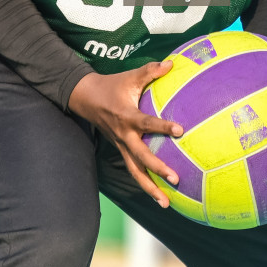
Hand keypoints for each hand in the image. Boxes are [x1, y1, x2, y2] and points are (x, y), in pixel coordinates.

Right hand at [68, 62, 183, 207]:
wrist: (85, 98)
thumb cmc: (112, 86)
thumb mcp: (130, 77)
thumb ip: (151, 71)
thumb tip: (172, 63)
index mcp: (127, 117)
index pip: (147, 123)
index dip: (163, 127)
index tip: (181, 131)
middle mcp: (123, 135)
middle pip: (141, 157)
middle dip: (158, 169)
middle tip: (176, 179)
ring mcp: (120, 146)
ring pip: (135, 171)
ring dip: (150, 188)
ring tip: (166, 203)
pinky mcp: (120, 150)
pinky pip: (133, 169)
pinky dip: (144, 183)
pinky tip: (158, 195)